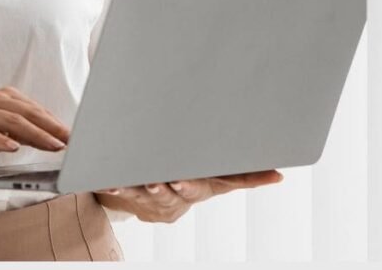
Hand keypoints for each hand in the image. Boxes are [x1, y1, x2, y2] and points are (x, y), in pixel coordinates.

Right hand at [0, 86, 71, 163]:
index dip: (54, 122)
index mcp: (2, 98)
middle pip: (26, 112)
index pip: (34, 109)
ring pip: (9, 120)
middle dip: (50, 127)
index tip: (72, 136)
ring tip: (50, 145)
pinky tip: (13, 147)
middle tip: (68, 140)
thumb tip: (51, 141)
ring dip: (33, 133)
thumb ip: (21, 135)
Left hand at [93, 170, 283, 222]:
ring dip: (133, 187)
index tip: (183, 181)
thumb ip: (247, 177)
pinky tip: (102, 179)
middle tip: (159, 181)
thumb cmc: (195, 184)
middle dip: (164, 187)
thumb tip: (279, 176)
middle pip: (169, 191)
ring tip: (125, 180)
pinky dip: (109, 184)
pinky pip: (117, 188)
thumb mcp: (220, 182)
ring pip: (140, 192)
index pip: (195, 189)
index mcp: (196, 188)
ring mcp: (150, 195)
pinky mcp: (130, 191)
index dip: (189, 186)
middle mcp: (173, 194)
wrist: (160, 205)